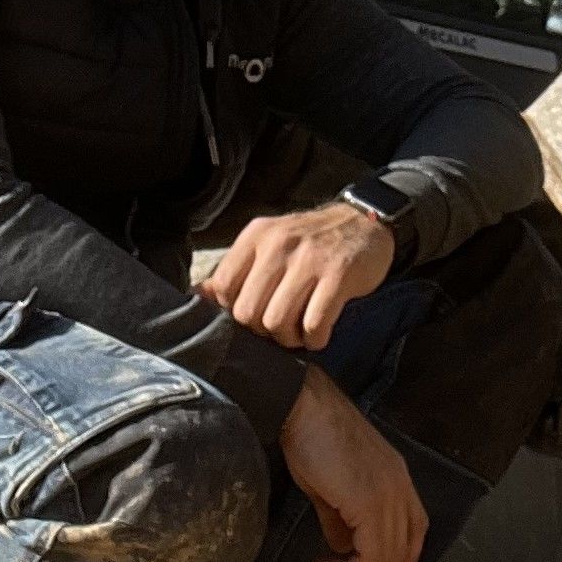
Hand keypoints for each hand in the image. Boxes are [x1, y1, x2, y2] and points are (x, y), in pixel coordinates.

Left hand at [199, 202, 395, 350]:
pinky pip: (314, 324)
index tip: (254, 313)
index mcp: (256, 236)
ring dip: (289, 338)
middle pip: (247, 312)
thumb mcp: (270, 244)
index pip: (222, 287)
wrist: (365, 222)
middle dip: (262, 331)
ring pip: (277, 322)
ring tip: (299, 332)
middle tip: (279, 328)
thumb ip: (236, 269)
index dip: (234, 311)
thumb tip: (196, 295)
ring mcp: (310, 259)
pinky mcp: (338, 276)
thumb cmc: (311, 242)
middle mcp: (279, 244)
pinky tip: (319, 332)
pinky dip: (315, 338)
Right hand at [279, 367, 427, 561]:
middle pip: (404, 548)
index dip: (401, 557)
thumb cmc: (312, 435)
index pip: (415, 528)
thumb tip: (341, 546)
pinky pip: (371, 554)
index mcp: (397, 478)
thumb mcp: (331, 486)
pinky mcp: (370, 503)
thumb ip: (340, 519)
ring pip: (388, 556)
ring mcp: (389, 494)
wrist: (303, 408)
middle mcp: (401, 487)